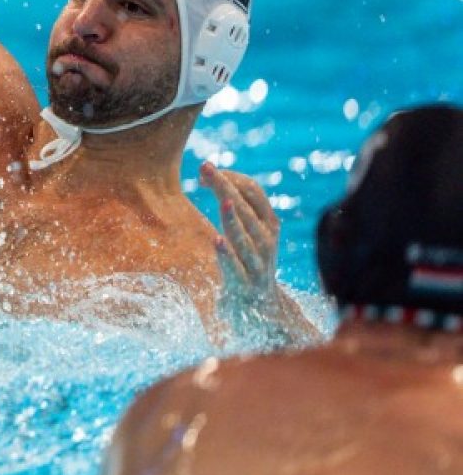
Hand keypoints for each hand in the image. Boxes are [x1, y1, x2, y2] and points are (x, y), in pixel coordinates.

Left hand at [202, 161, 280, 310]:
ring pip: (245, 236)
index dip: (230, 177)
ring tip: (223, 200)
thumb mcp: (248, 232)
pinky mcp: (245, 284)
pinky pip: (236, 267)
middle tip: (204, 167)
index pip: (253, 191)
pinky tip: (216, 240)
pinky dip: (227, 254)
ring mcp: (258, 263)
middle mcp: (267, 240)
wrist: (261, 308)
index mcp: (269, 223)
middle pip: (245, 208)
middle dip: (225, 186)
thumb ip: (234, 206)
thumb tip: (209, 176)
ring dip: (233, 217)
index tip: (206, 170)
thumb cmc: (249, 261)